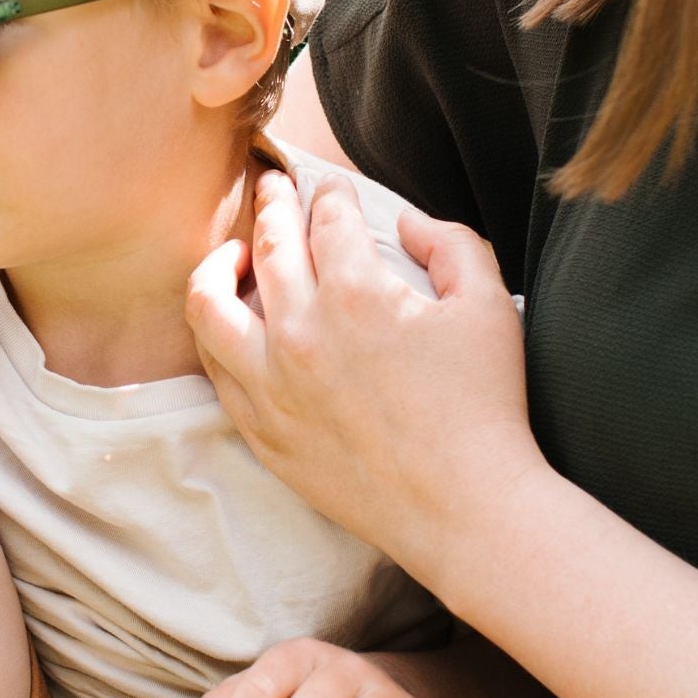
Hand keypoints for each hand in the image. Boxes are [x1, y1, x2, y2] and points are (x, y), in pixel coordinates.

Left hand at [185, 168, 538, 574]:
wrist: (466, 510)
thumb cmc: (485, 407)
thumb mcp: (487, 304)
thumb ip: (449, 243)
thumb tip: (405, 221)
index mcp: (357, 295)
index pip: (328, 220)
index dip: (329, 193)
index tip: (329, 187)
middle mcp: (301, 334)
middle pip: (269, 245)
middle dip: (272, 204)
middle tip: (274, 187)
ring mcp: (272, 386)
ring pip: (210, 306)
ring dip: (218, 265)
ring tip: (234, 254)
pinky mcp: (262, 431)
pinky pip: (215, 369)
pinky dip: (215, 334)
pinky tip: (230, 324)